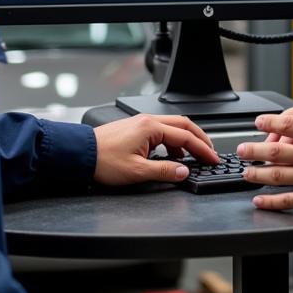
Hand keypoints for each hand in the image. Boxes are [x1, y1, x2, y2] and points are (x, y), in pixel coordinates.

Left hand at [92, 114, 218, 186]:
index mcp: (151, 128)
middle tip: (210, 153)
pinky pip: (161, 131)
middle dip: (200, 138)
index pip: (186, 137)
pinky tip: (170, 155)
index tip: (212, 158)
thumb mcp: (137, 171)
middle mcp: (148, 121)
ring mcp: (141, 123)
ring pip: (173, 127)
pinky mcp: (135, 128)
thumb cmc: (103, 161)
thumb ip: (164, 171)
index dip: (202, 149)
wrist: (79, 154)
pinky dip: (172, 141)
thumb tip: (183, 171)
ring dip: (186, 140)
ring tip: (192, 156)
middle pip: (183, 125)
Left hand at [238, 110, 292, 220]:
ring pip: (279, 175)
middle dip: (255, 149)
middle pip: (277, 149)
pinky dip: (272, 201)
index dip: (270, 121)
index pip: (291, 122)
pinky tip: (260, 200)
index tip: (258, 121)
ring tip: (246, 173)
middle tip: (242, 150)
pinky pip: (290, 200)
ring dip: (258, 174)